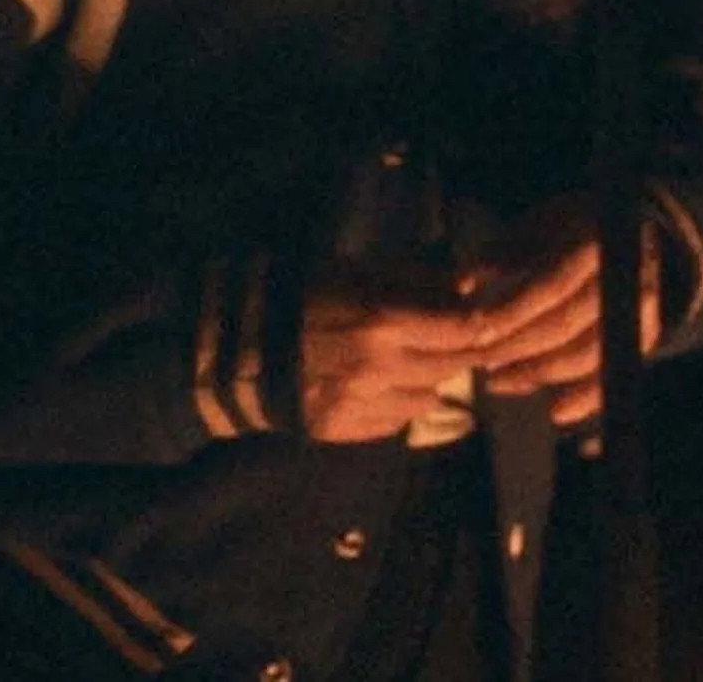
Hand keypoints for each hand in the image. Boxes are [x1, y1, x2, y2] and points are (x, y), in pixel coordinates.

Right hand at [298, 267, 500, 442]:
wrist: (224, 348)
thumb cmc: (287, 297)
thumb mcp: (346, 272)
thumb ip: (407, 280)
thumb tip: (461, 285)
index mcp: (382, 321)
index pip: (465, 328)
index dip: (477, 322)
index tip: (475, 317)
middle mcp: (383, 367)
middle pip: (455, 366)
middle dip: (457, 351)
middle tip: (446, 339)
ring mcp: (366, 403)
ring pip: (431, 398)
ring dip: (426, 380)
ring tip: (404, 366)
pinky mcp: (348, 429)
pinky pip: (398, 422)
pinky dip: (396, 404)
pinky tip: (374, 388)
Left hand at [461, 199, 662, 429]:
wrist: (630, 232)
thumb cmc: (567, 227)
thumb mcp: (537, 225)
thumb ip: (504, 252)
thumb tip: (462, 282)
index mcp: (594, 244)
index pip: (550, 284)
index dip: (512, 310)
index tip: (476, 329)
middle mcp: (625, 279)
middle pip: (567, 325)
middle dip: (517, 347)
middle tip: (478, 359)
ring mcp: (641, 311)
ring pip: (588, 354)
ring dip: (539, 373)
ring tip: (496, 381)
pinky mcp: (645, 336)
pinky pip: (616, 373)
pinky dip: (588, 398)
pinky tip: (557, 413)